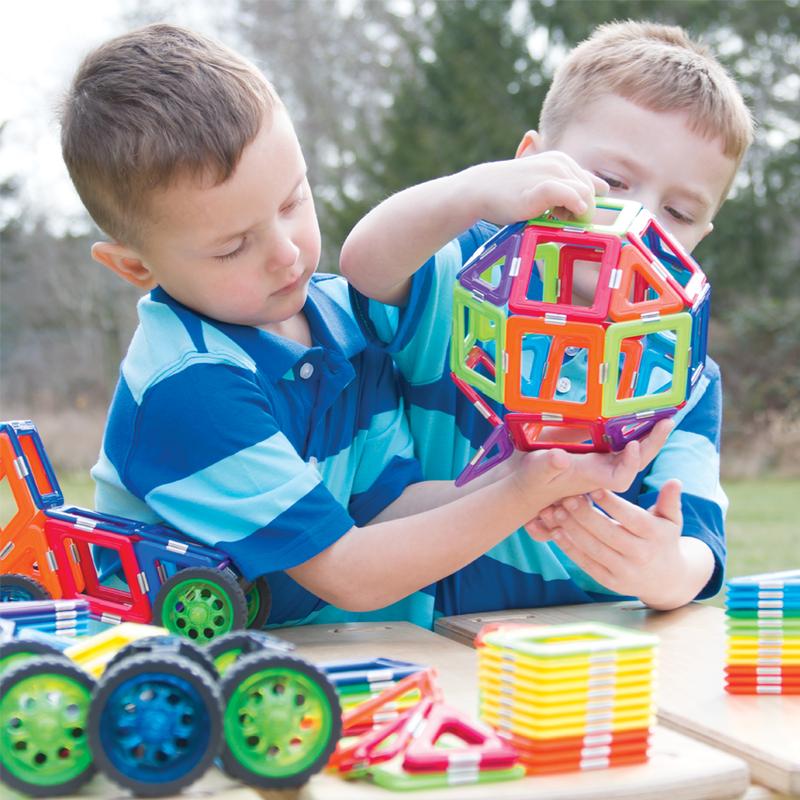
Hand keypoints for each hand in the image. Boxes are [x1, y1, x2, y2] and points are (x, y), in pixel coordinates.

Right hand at [464, 151, 608, 226]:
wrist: (480, 189)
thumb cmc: (509, 193)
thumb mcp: (541, 186)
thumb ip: (563, 191)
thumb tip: (590, 202)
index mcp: (562, 162)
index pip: (594, 186)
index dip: (586, 205)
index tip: (568, 217)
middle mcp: (561, 163)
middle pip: (592, 193)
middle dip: (581, 211)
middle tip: (558, 220)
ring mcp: (553, 173)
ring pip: (586, 196)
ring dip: (576, 215)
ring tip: (553, 218)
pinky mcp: (544, 187)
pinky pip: (573, 197)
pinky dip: (573, 209)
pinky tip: (557, 216)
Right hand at [515, 419, 672, 507]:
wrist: (526, 481)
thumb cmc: (530, 480)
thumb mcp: (535, 471)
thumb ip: (548, 465)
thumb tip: (560, 456)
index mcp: (590, 477)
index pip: (621, 477)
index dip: (630, 463)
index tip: (631, 444)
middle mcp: (600, 469)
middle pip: (635, 461)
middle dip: (652, 442)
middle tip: (667, 421)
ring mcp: (599, 459)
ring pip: (631, 449)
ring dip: (646, 433)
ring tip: (663, 416)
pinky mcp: (594, 449)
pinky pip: (620, 440)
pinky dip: (631, 428)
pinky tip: (639, 414)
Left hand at [527, 479, 705, 608]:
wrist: (666, 580)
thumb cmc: (664, 539)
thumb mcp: (671, 520)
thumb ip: (669, 501)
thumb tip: (674, 481)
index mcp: (655, 535)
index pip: (632, 517)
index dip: (612, 503)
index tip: (592, 487)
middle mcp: (641, 555)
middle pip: (608, 533)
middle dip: (584, 515)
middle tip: (566, 498)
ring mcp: (625, 571)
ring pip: (593, 549)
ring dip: (571, 530)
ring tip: (554, 512)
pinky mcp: (610, 582)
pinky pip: (586, 564)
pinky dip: (569, 548)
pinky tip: (555, 532)